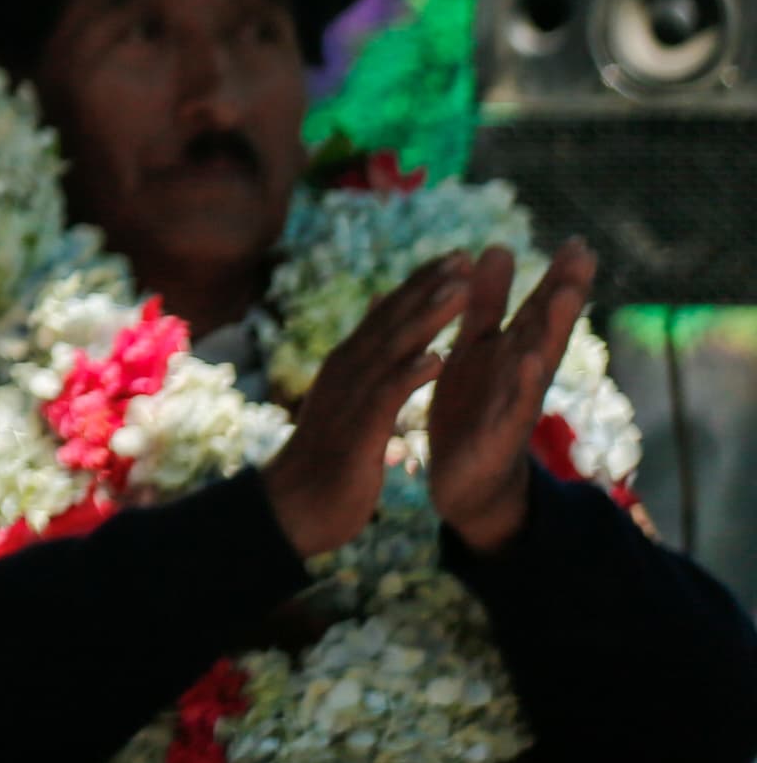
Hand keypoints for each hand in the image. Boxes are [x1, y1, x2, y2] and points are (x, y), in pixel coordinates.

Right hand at [263, 255, 466, 557]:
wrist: (296, 504)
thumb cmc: (327, 455)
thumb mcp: (344, 400)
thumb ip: (362, 361)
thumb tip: (374, 323)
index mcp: (347, 363)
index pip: (387, 313)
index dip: (421, 285)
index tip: (455, 260)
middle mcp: (346, 369)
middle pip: (392, 319)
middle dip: (429, 288)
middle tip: (464, 258)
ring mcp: (351, 396)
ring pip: (394, 347)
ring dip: (429, 318)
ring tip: (463, 292)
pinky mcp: (359, 427)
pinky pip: (389, 395)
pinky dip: (412, 373)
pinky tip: (440, 358)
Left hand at [430, 239, 592, 554]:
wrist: (464, 482)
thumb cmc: (473, 409)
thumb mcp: (475, 349)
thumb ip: (485, 305)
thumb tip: (496, 248)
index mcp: (508, 352)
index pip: (536, 309)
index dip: (555, 277)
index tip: (577, 241)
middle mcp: (518, 374)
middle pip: (545, 328)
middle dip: (562, 292)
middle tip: (583, 253)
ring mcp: (512, 403)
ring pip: (536, 361)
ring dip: (551, 328)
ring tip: (566, 295)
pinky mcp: (499, 434)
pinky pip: (512, 406)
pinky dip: (522, 384)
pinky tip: (529, 360)